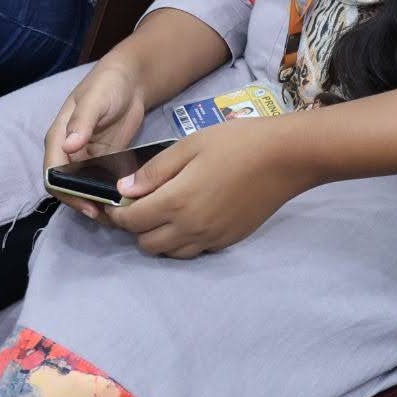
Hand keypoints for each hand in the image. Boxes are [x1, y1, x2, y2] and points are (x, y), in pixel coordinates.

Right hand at [43, 57, 149, 220]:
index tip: (87, 205)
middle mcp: (68, 152)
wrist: (130, 80)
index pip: (53, 172)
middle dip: (81, 202)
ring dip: (95, 201)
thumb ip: (82, 121)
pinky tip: (124, 201)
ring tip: (116, 213)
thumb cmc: (107, 84)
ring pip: (83, 188)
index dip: (66, 192)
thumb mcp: (95, 99)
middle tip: (106, 215)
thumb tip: (69, 146)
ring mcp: (86, 158)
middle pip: (66, 186)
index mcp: (58, 137)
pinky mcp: (103, 161)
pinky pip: (101, 182)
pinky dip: (108, 193)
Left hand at [104, 119, 317, 258]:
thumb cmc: (236, 143)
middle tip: (138, 205)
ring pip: (169, 253)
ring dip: (158, 238)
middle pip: (146, 244)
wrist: (285, 158)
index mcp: (176, 202)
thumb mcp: (189, 146)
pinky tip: (188, 218)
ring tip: (163, 212)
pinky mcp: (227, 241)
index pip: (131, 220)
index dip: (115, 213)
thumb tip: (124, 191)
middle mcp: (190, 229)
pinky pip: (193, 252)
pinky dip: (182, 241)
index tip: (112, 203)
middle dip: (135, 227)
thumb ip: (154, 171)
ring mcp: (210, 239)